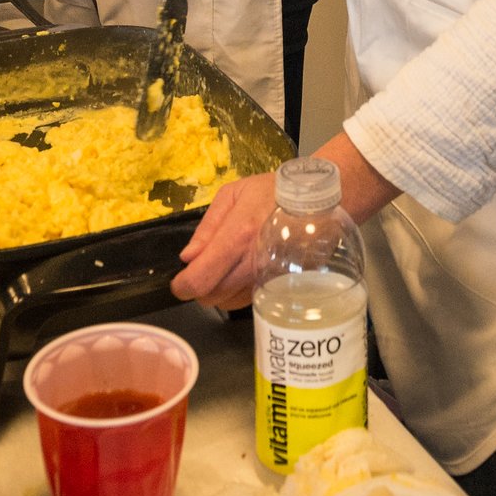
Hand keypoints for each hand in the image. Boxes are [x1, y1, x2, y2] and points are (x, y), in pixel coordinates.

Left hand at [171, 171, 277, 307]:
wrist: (317, 201)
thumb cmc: (272, 192)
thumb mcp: (233, 194)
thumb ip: (208, 226)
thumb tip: (187, 257)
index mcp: (237, 236)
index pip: (199, 279)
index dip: (181, 286)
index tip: (178, 281)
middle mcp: (252, 264)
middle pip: (211, 296)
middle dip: (198, 288)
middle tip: (201, 270)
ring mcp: (267, 279)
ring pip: (228, 303)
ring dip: (217, 292)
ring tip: (222, 269)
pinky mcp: (278, 286)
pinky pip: (247, 300)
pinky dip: (236, 293)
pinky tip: (240, 273)